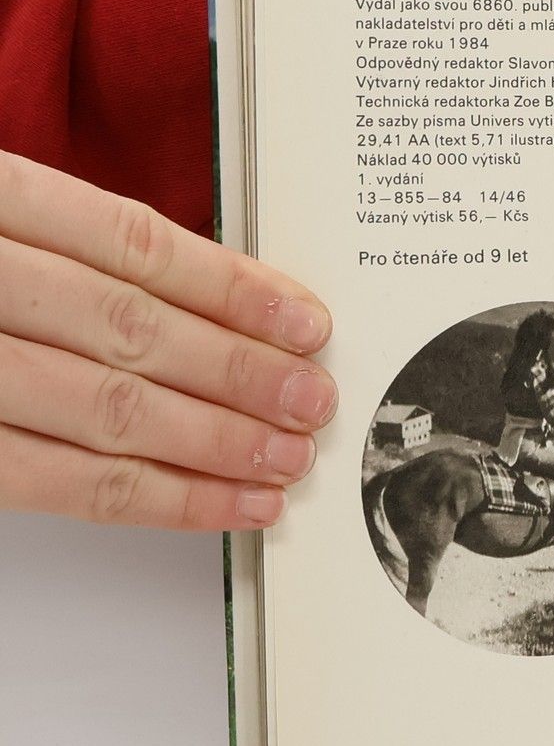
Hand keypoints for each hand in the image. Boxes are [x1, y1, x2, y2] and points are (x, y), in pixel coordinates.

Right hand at [0, 152, 335, 529]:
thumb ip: (61, 247)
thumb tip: (213, 302)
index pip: (123, 241)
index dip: (228, 286)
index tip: (304, 319)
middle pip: (121, 327)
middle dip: (233, 371)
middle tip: (312, 401)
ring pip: (92, 407)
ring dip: (208, 442)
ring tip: (286, 460)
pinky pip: (50, 480)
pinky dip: (150, 498)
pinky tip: (221, 503)